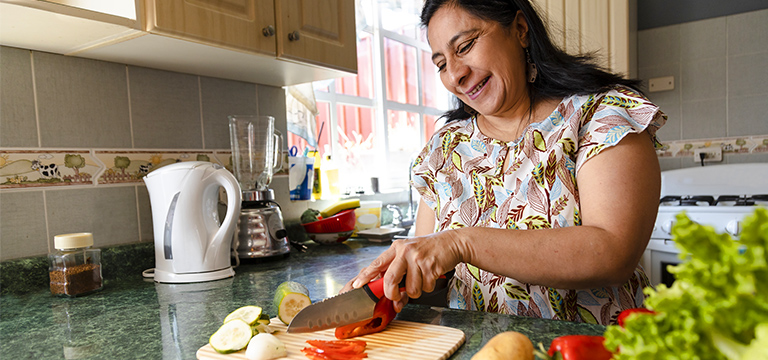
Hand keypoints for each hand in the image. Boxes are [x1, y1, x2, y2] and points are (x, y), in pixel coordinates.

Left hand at [341, 231, 464, 308]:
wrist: (452, 242)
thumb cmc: (429, 250)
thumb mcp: (409, 253)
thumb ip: (398, 269)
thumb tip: (391, 294)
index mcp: (397, 248)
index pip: (377, 263)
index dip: (365, 276)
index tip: (356, 285)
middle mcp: (405, 251)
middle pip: (390, 280)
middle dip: (393, 293)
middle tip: (398, 296)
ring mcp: (418, 258)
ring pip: (411, 289)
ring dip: (417, 290)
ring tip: (422, 278)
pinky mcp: (431, 266)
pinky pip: (425, 288)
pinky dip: (429, 286)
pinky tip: (431, 275)